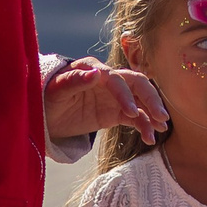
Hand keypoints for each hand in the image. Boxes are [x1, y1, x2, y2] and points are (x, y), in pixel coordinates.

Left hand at [45, 57, 168, 144]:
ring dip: (152, 114)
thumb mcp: (55, 91)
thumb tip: (96, 73)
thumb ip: (74, 80)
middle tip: (161, 117)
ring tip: (160, 130)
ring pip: (141, 101)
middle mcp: (109, 79)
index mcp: (94, 68)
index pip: (116, 79)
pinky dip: (145, 126)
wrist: (46, 114)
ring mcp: (115, 97)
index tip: (131, 112)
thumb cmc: (47, 97)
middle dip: (151, 99)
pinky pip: (135, 117)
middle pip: (137, 84)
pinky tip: (150, 138)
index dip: (125, 95)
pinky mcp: (116, 112)